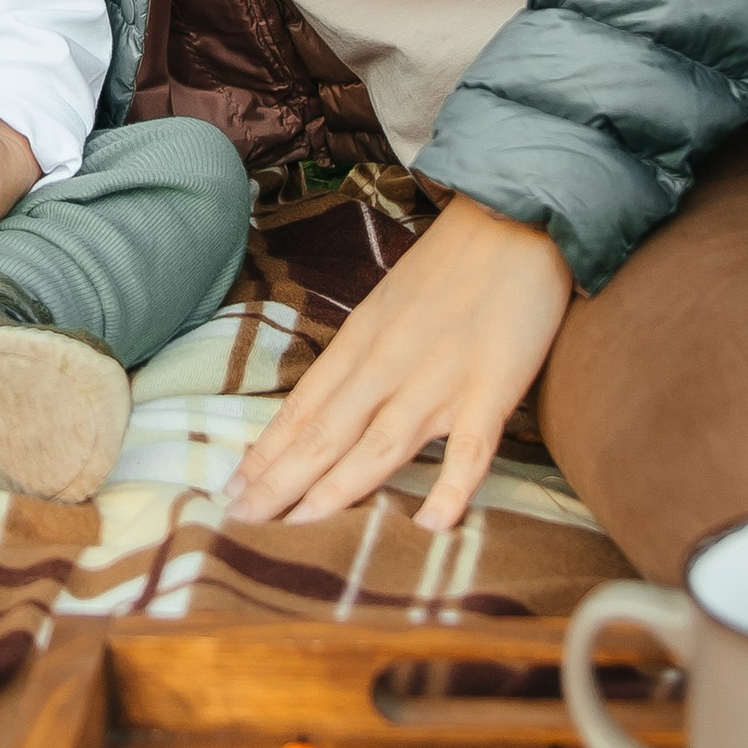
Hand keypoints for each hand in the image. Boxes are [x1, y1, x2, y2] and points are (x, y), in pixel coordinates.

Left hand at [223, 195, 573, 531]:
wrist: (516, 216)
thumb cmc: (453, 263)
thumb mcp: (389, 304)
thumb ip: (365, 353)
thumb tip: (333, 401)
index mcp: (361, 342)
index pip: (302, 409)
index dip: (266, 453)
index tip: (231, 491)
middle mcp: (388, 365)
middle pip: (325, 434)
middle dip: (279, 483)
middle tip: (238, 524)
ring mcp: (439, 379)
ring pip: (378, 446)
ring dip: (334, 492)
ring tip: (297, 531)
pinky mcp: (492, 386)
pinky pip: (470, 448)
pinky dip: (450, 488)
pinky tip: (429, 526)